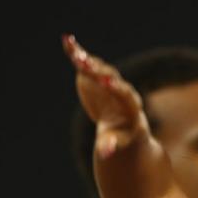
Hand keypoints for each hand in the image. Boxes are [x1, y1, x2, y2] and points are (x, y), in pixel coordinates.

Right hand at [62, 34, 149, 158]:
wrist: (121, 124)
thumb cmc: (121, 136)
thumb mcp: (117, 141)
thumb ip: (110, 145)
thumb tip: (105, 155)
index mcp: (131, 106)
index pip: (125, 95)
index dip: (117, 88)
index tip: (108, 83)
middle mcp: (122, 89)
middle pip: (113, 79)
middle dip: (101, 73)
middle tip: (88, 65)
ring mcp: (108, 80)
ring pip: (100, 68)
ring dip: (89, 62)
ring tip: (75, 55)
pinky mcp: (96, 76)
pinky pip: (88, 63)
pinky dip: (78, 53)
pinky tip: (67, 42)